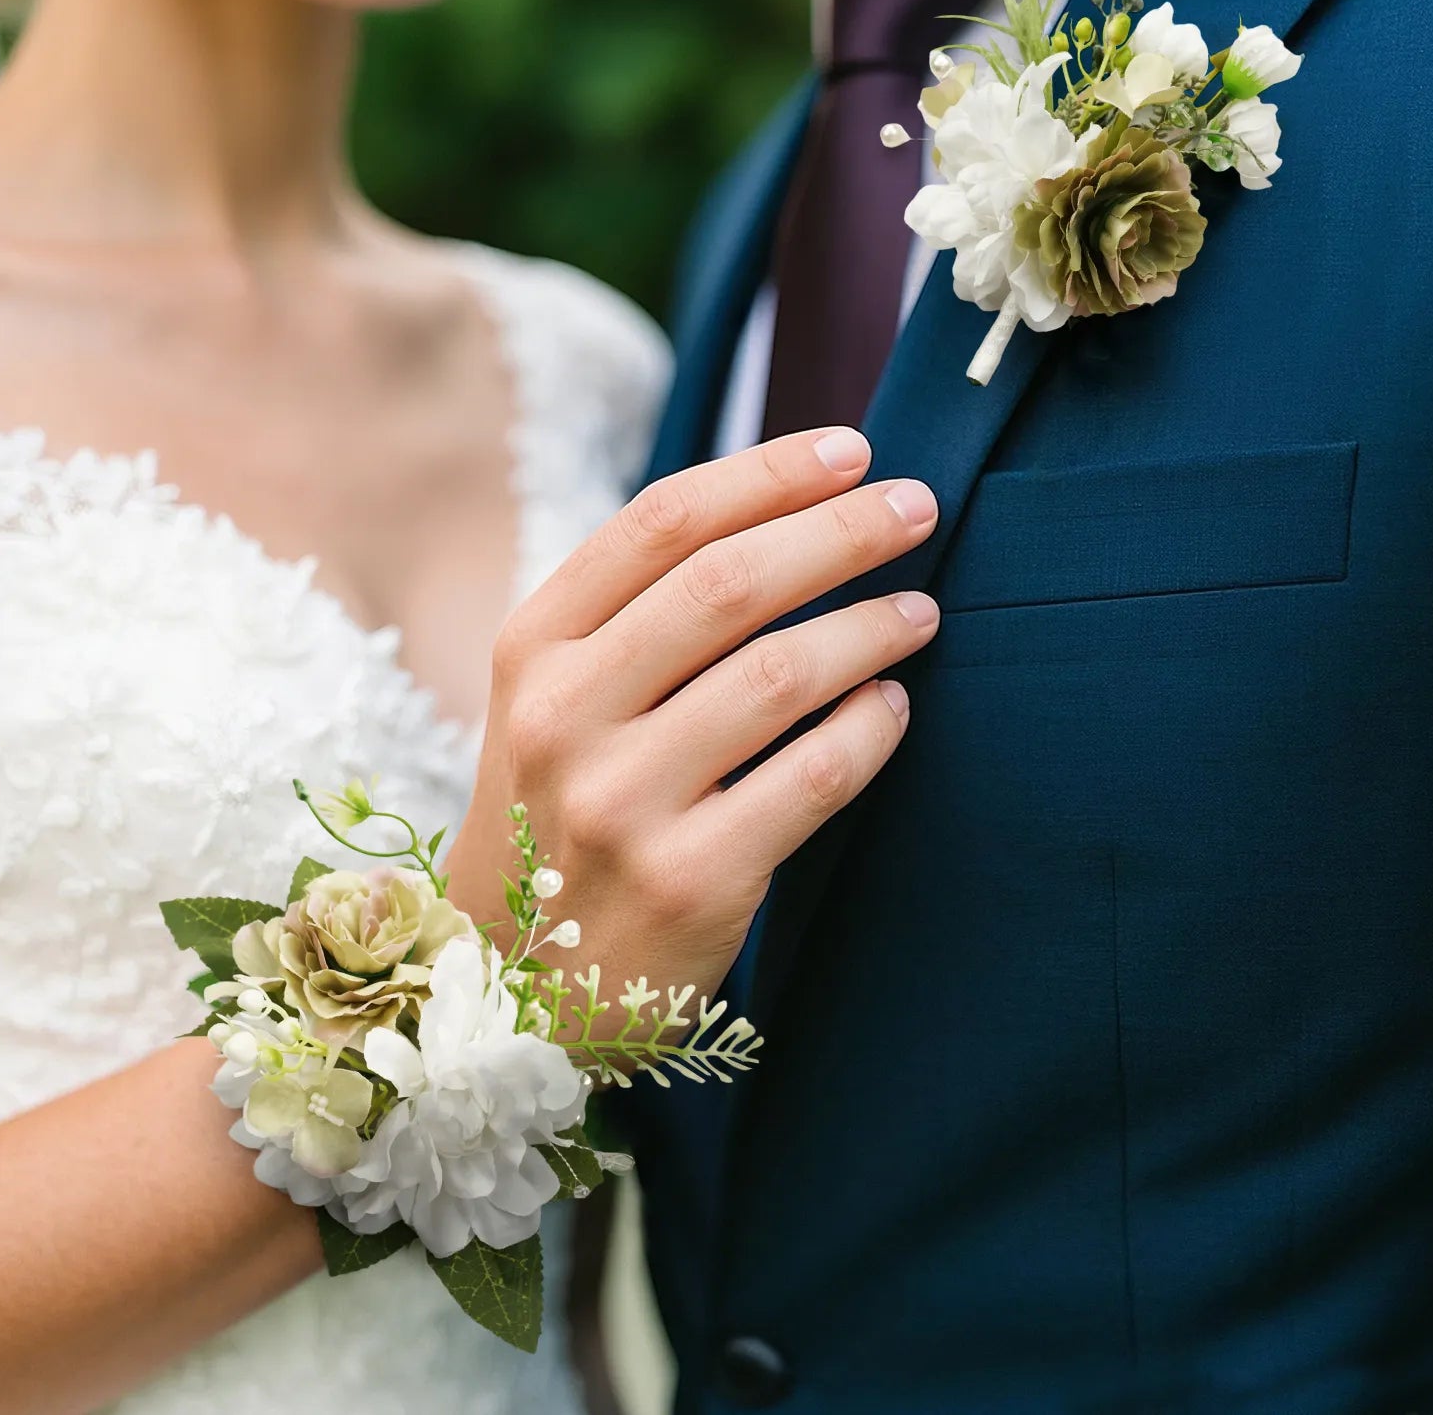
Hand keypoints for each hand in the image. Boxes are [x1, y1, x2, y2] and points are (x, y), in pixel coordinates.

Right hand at [446, 428, 939, 1009]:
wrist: (513, 982)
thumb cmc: (553, 819)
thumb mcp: (549, 705)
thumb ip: (629, 617)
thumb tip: (778, 517)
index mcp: (530, 651)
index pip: (660, 524)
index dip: (767, 474)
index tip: (850, 450)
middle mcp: (563, 717)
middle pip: (728, 584)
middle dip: (840, 531)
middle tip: (915, 506)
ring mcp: (621, 803)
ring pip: (781, 674)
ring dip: (872, 626)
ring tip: (919, 611)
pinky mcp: (690, 880)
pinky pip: (813, 778)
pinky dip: (871, 728)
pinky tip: (893, 705)